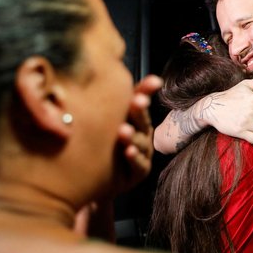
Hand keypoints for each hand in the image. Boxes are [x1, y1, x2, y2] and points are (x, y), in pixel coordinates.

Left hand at [114, 74, 162, 192]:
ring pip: (140, 143)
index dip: (146, 91)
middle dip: (140, 111)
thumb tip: (111, 73)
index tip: (154, 82)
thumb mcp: (109, 121)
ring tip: (123, 131)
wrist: (98, 179)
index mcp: (136, 120)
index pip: (141, 101)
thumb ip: (113, 101)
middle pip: (143, 121)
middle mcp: (143, 135)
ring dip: (133, 136)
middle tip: (137, 100)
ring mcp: (143, 153)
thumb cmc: (105, 145)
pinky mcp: (139, 172)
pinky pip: (138, 164)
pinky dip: (133, 157)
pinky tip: (128, 151)